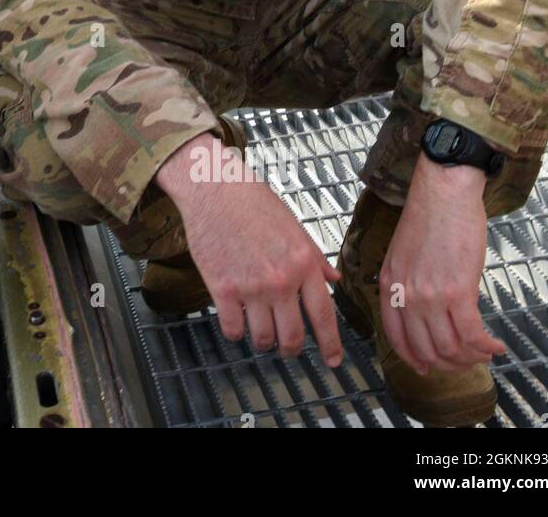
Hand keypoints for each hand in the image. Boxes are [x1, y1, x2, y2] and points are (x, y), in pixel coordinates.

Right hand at [156, 134, 343, 365]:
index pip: (324, 315)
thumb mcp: (294, 226)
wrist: (214, 188)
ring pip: (262, 338)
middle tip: (288, 348)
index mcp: (304, 263)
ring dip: (263, 343)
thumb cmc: (252, 201)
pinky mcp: (222, 288)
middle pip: (292, 336)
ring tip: (260, 336)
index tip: (332, 360)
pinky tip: (236, 322)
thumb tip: (333, 279)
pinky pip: (233, 329)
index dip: (330, 344)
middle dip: (291, 349)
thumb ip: (314, 257)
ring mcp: (251, 287)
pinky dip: (236, 332)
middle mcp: (281, 279)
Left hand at [378, 159, 505, 372]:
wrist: (443, 194)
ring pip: (450, 348)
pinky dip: (486, 347)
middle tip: (465, 361)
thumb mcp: (404, 256)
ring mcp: (430, 295)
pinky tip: (495, 346)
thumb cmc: (428, 218)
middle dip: (447, 363)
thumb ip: (409, 285)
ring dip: (470, 358)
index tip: (426, 367)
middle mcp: (405, 294)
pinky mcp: (457, 291)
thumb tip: (428, 313)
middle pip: (425, 349)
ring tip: (483, 353)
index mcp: (388, 285)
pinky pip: (472, 335)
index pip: (395, 337)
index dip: (413, 358)